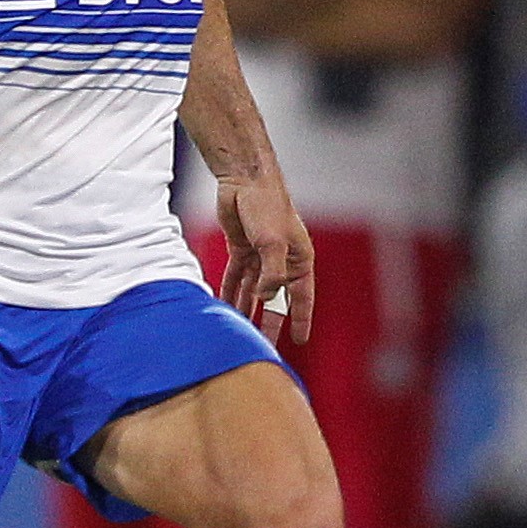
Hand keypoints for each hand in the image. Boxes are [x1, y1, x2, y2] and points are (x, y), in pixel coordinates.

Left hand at [216, 173, 314, 343]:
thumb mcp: (272, 244)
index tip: (300, 341)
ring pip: (253, 290)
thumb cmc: (268, 208)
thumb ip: (270, 274)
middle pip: (275, 298)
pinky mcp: (241, 249)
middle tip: (264, 346)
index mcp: (299, 259)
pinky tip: (224, 307)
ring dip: (246, 308)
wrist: (244, 181)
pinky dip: (230, 291)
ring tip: (239, 331)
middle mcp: (281, 260)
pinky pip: (235, 277)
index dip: (301, 319)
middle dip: (269, 321)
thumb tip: (264, 298)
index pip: (302, 297)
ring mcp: (260, 255)